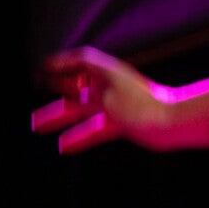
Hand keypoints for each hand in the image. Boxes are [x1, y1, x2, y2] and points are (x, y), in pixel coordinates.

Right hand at [32, 48, 178, 153]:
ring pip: (82, 110)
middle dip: (54, 91)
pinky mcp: (124, 122)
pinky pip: (95, 128)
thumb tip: (72, 87)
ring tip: (38, 126)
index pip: (83, 60)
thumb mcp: (111, 90)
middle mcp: (113, 87)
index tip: (45, 67)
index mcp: (110, 73)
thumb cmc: (145, 104)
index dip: (64, 62)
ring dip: (60, 117)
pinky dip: (79, 136)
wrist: (173, 123)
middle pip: (78, 86)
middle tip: (36, 92)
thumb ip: (90, 88)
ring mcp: (118, 105)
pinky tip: (64, 147)